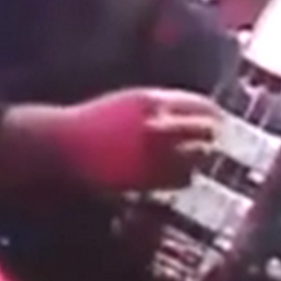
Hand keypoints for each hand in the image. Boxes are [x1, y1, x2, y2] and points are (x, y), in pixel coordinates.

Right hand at [8, 88, 221, 193]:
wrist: (62, 145)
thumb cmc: (92, 124)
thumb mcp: (127, 103)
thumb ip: (159, 106)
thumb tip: (190, 113)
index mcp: (150, 101)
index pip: (199, 106)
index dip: (211, 114)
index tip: (217, 119)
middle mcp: (155, 124)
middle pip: (205, 131)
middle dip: (211, 136)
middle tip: (214, 141)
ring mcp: (151, 152)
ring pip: (197, 157)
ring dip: (200, 158)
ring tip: (198, 159)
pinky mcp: (146, 176)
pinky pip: (180, 179)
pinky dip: (185, 177)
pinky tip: (179, 175)